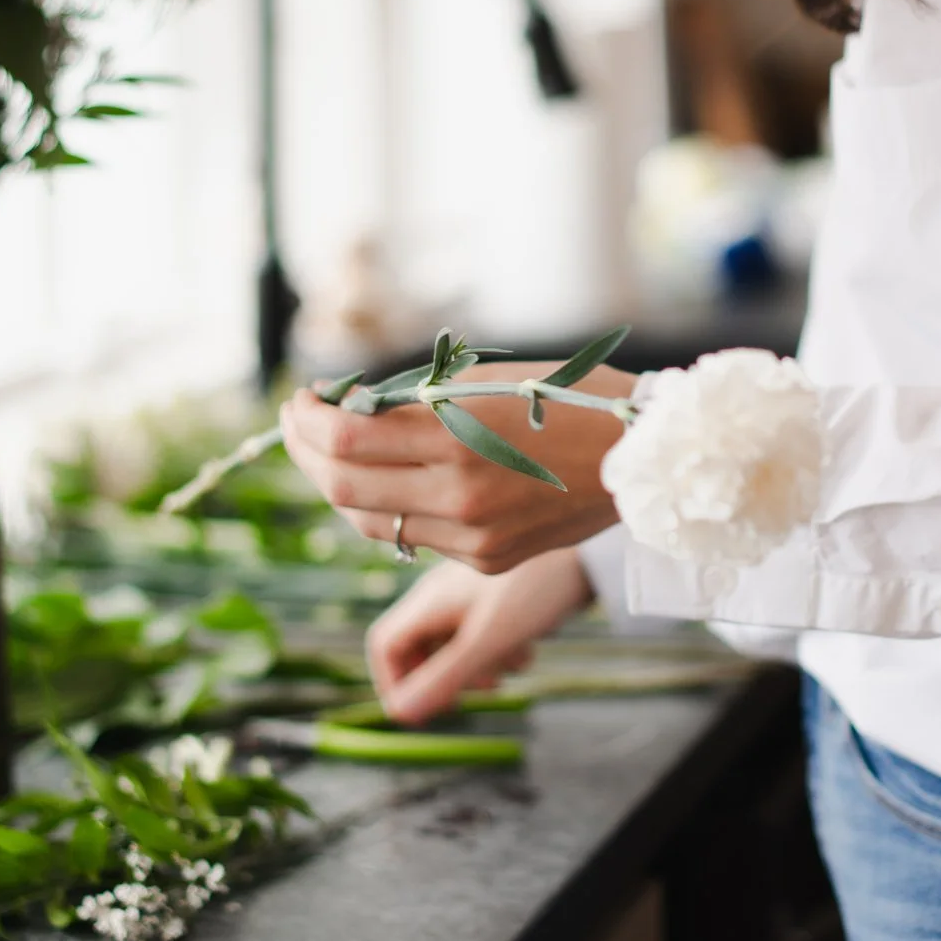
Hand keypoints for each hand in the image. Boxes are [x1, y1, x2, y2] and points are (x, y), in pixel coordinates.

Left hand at [279, 361, 633, 572]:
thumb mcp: (487, 381)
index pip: (345, 438)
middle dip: (306, 451)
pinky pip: (413, 538)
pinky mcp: (486, 559)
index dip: (307, 419)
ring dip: (336, 486)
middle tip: (297, 422)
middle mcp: (458, 494)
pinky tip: (382, 481)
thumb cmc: (569, 398)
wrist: (643, 458)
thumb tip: (349, 407)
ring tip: (327, 452)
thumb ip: (418, 399)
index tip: (301, 398)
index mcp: (458, 436)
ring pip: (368, 522)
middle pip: (342, 487)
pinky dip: (385, 509)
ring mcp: (471, 535)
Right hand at [365, 548, 595, 722]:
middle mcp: (443, 593)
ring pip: (454, 644)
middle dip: (444, 678)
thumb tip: (401, 714)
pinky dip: (498, 649)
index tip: (424, 708)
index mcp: (430, 600)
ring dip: (477, 666)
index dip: (395, 683)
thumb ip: (446, 677)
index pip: (384, 646)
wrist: (591, 549)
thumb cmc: (539, 587)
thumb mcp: (490, 640)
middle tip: (480, 688)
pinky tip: (526, 646)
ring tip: (512, 664)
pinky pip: (482, 632)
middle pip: (418, 649)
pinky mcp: (498, 596)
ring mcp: (470, 593)